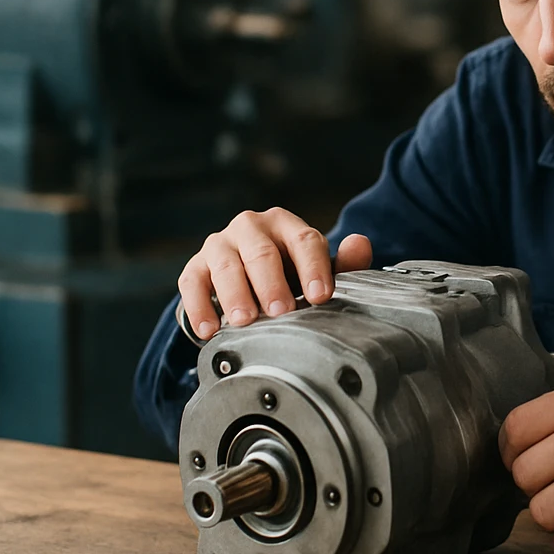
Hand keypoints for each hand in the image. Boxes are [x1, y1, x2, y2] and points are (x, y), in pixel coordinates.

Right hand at [177, 207, 373, 339]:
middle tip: (280, 311)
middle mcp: (251, 227)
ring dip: (236, 295)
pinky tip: (210, 329)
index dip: (313, 268)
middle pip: (262, 253)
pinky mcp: (195, 266)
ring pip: (227, 266)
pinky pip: (193, 283)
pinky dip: (199, 307)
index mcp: (286, 224)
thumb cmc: (288, 274)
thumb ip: (342, 264)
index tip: (320, 296)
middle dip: (271, 284)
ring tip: (245, 321)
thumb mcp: (316, 270)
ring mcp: (220, 244)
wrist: (247, 279)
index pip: (304, 240)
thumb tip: (361, 244)